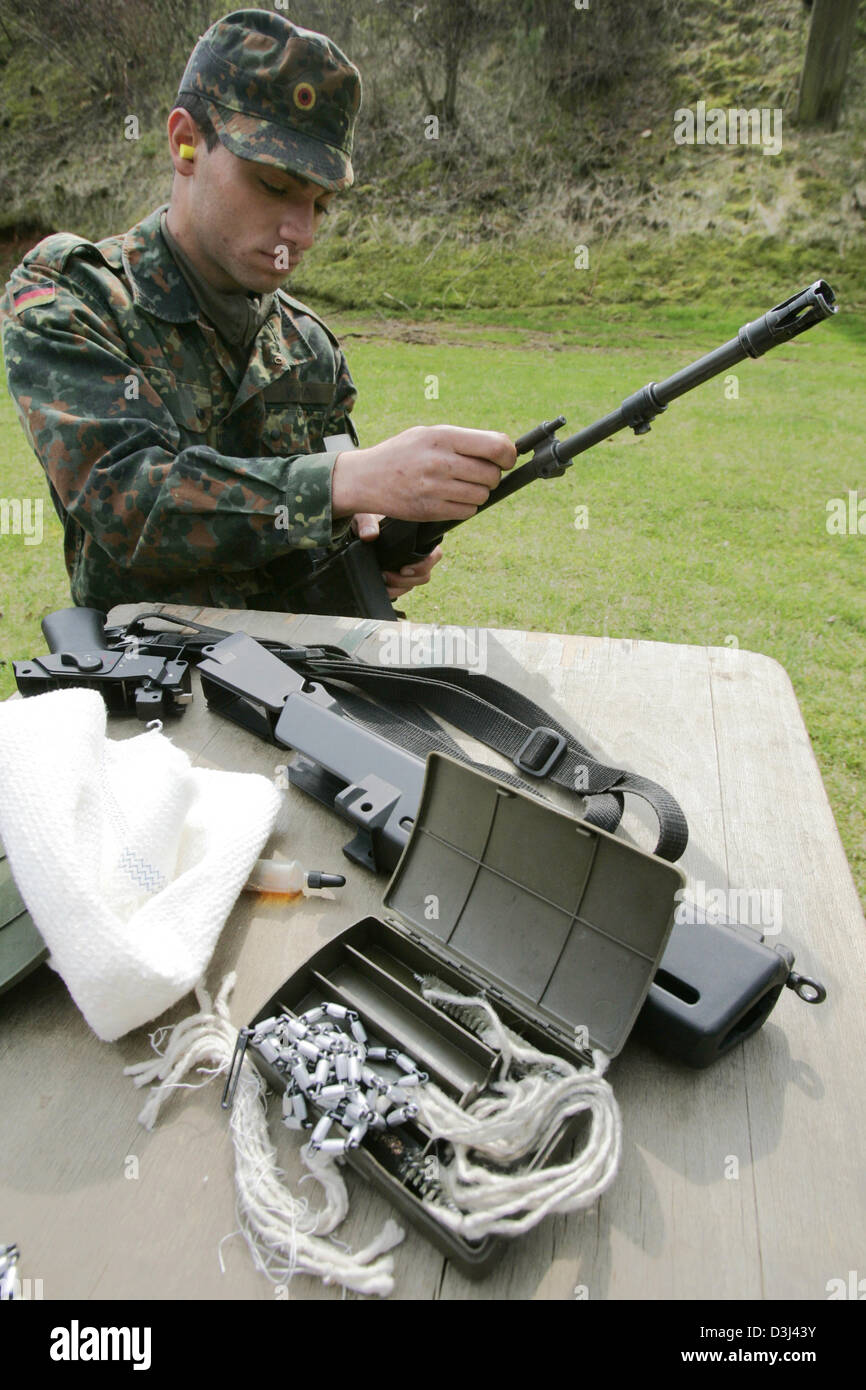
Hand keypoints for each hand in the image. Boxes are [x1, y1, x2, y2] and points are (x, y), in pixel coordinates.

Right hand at [332, 425, 515, 521]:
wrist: (365, 478)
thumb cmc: (403, 453)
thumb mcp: (429, 434)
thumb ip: (463, 440)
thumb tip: (503, 449)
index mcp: (442, 437)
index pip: (495, 446)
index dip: (508, 455)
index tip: (506, 459)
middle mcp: (440, 462)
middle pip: (492, 475)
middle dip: (492, 476)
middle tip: (479, 474)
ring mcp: (434, 488)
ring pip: (481, 496)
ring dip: (478, 493)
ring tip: (461, 485)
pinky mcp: (430, 510)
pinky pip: (467, 512)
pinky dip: (465, 507)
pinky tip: (451, 498)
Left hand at [351, 514, 442, 598]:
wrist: (358, 534)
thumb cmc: (368, 522)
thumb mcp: (365, 517)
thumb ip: (367, 523)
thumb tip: (369, 536)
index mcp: (419, 539)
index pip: (435, 555)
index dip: (424, 565)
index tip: (404, 569)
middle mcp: (417, 555)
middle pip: (424, 575)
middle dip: (405, 580)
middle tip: (386, 576)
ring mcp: (408, 568)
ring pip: (412, 585)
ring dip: (397, 587)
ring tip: (381, 581)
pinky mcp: (398, 578)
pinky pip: (401, 590)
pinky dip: (392, 592)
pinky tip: (381, 587)